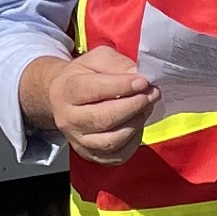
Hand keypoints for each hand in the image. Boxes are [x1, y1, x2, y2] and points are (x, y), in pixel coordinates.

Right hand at [30, 45, 158, 164]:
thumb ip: (117, 64)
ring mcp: (78, 140)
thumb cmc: (84, 76)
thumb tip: (138, 75)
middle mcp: (68, 119)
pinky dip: (133, 142)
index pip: (93, 90)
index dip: (121, 86)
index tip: (143, 82)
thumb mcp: (97, 59)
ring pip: (110, 141)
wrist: (64, 97)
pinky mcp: (90, 154)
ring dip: (135, 124)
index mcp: (66, 90)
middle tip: (152, 94)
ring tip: (146, 108)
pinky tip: (137, 125)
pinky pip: (116, 156)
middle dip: (133, 106)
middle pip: (103, 119)